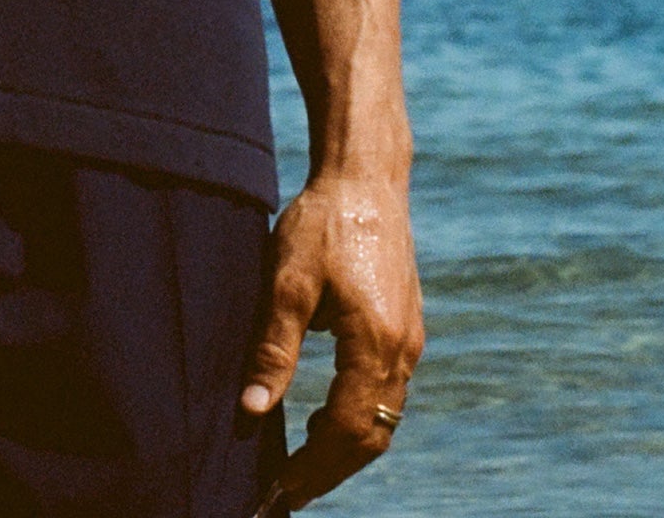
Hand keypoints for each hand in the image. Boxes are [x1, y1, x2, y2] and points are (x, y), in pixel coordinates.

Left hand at [239, 176, 422, 510]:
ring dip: (346, 446)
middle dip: (331, 469)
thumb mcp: (287, 282)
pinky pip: (387, 392)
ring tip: (301, 461)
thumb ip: (274, 348)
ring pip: (383, 417)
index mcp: (375, 343)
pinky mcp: (406, 326)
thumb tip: (253, 410)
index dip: (314, 468)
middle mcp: (402, 350)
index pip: (346, 431)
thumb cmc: (322, 222)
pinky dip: (359, 417)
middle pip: (372, 435)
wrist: (365, 176)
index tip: (280, 491)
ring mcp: (409, 338)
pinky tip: (326, 417)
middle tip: (289, 489)